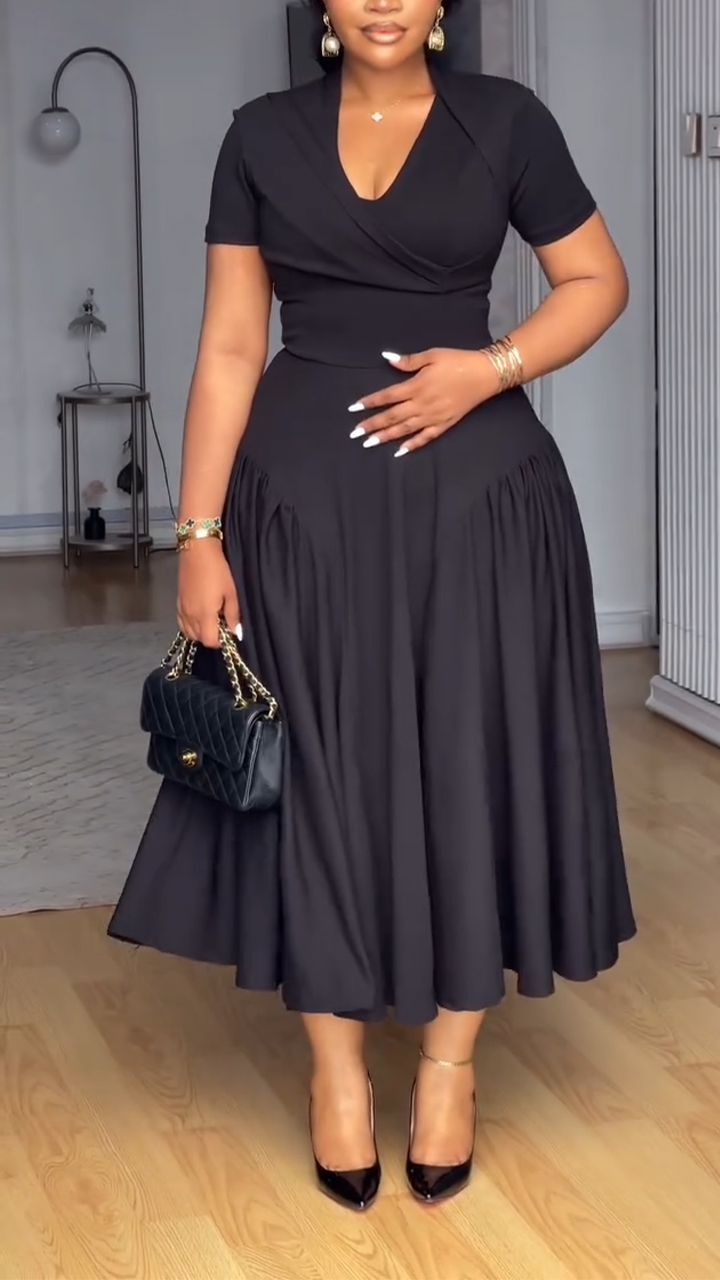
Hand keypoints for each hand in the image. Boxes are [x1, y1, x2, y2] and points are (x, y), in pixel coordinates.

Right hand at [177, 539, 241, 648]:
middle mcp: (190, 616)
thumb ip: (233, 615)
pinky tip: (199, 616)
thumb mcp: (231, 592)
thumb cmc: (217, 570)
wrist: (197, 550)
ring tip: (211, 619)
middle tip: (221, 623)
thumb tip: (236, 632)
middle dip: (211, 636)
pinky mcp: (177, 602)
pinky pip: (181, 623)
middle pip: (199, 639)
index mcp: (204, 615)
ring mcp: (181, 609)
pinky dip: (190, 625)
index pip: (210, 641)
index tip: (228, 631)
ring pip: (189, 633)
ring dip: (200, 632)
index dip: (221, 641)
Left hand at [348, 348, 498, 454]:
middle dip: (372, 425)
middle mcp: (422, 404)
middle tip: (355, 434)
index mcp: (417, 386)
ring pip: (405, 429)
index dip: (370, 402)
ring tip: (369, 444)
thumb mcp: (432, 355)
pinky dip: (412, 445)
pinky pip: (425, 437)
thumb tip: (387, 358)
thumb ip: (409, 361)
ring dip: (386, 437)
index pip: (387, 396)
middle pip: (392, 416)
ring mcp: (433, 417)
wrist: (485, 374)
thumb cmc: (458, 361)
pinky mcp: (444, 424)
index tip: (354, 409)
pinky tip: (400, 452)